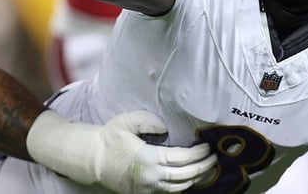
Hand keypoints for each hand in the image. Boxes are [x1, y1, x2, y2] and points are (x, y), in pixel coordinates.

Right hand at [27, 110, 216, 192]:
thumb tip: (166, 128)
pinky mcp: (144, 193)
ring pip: (179, 188)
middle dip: (203, 167)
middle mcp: (151, 177)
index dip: (198, 154)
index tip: (208, 147)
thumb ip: (149, 121)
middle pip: (185, 176)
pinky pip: (169, 193)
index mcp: (149, 159)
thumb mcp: (127, 122)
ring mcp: (148, 188)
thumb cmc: (110, 138)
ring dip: (196, 178)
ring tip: (207, 169)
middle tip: (214, 158)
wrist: (93, 159)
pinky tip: (190, 179)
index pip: (182, 159)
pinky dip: (183, 186)